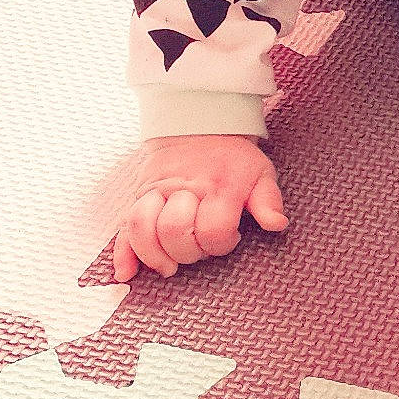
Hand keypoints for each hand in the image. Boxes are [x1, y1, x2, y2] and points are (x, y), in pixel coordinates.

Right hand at [112, 132, 286, 281]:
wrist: (197, 126)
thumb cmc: (232, 158)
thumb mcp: (260, 173)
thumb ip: (268, 201)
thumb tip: (276, 224)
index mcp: (217, 185)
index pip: (213, 229)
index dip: (221, 242)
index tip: (228, 237)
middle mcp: (182, 188)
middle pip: (174, 232)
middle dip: (188, 250)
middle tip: (199, 246)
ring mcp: (155, 192)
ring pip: (141, 227)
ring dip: (153, 254)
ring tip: (168, 265)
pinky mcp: (138, 197)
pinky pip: (123, 226)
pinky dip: (122, 252)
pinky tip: (126, 272)